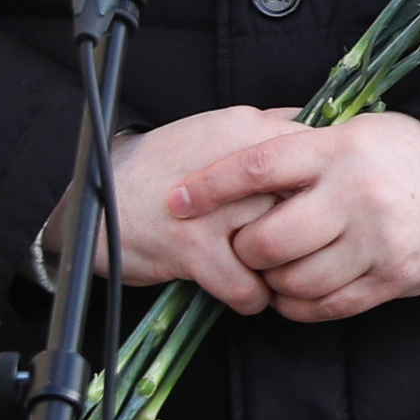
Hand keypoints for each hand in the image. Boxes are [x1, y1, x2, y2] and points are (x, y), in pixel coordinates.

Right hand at [47, 105, 300, 310]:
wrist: (95, 195)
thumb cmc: (162, 167)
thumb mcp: (215, 129)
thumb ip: (267, 127)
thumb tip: (318, 121)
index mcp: (246, 131)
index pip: (319, 159)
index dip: (325, 191)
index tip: (320, 209)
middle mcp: (237, 166)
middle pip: (307, 206)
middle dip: (308, 234)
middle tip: (298, 248)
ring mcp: (215, 210)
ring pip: (285, 251)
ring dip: (282, 270)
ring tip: (269, 271)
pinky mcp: (193, 250)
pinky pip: (250, 288)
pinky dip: (250, 298)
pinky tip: (241, 289)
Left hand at [169, 113, 419, 323]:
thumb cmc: (417, 156)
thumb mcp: (364, 132)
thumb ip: (310, 149)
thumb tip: (245, 160)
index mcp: (341, 148)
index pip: (258, 166)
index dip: (209, 186)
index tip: (175, 200)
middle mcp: (355, 195)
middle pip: (268, 238)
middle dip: (243, 248)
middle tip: (241, 245)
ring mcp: (376, 241)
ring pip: (294, 279)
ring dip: (272, 281)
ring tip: (272, 269)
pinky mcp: (393, 278)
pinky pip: (327, 306)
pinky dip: (300, 306)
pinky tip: (295, 293)